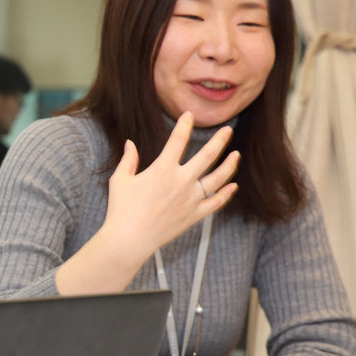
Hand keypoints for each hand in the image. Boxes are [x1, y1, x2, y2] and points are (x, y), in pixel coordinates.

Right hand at [98, 112, 238, 268]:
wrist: (129, 239)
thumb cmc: (120, 209)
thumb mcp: (119, 180)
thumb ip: (128, 160)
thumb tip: (130, 144)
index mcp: (162, 169)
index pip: (178, 140)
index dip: (185, 125)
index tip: (189, 116)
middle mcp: (181, 181)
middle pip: (207, 155)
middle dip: (219, 140)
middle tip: (227, 130)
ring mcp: (191, 199)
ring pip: (218, 178)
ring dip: (229, 165)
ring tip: (236, 155)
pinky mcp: (194, 215)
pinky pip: (216, 203)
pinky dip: (226, 194)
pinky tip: (233, 186)